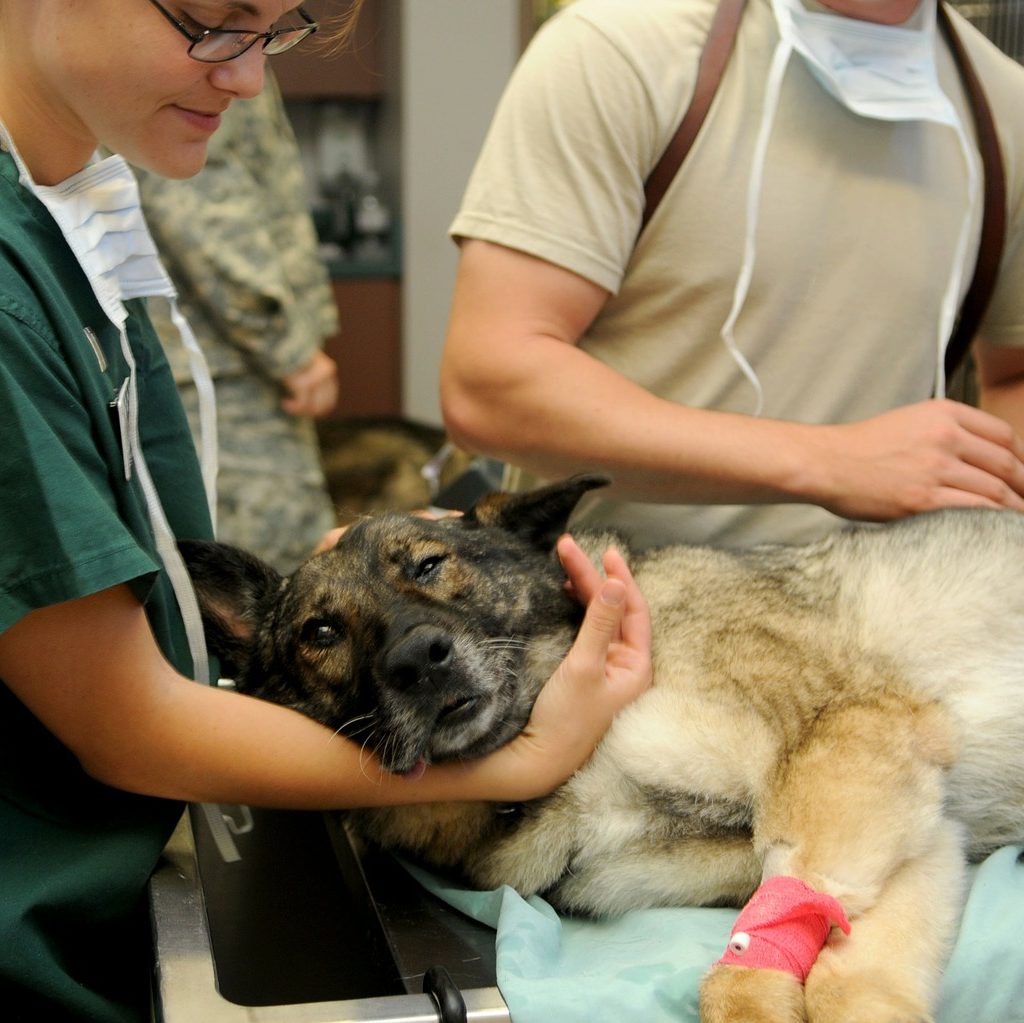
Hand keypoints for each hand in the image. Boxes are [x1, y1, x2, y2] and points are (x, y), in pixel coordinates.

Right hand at [280, 350, 338, 418]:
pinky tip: (284, 403)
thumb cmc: (287, 352)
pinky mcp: (304, 383)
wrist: (277, 338)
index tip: (301, 409)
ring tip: (286, 404)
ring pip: (312, 407)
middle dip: (307, 412)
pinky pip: (301, 404)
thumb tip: (312, 406)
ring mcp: (317, 378)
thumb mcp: (304, 365)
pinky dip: (292, 407)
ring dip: (298, 410)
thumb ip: (311, 380)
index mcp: (329, 370)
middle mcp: (327, 374)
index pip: (329, 401)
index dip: (316, 410)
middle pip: (322, 406)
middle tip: (292, 407)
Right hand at [492, 537, 651, 800]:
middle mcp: (624, 668)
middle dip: (592, 578)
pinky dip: (575, 610)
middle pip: (613, 610)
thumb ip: (599, 623)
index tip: (605, 551)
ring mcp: (603, 672)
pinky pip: (585, 633)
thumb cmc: (564, 721)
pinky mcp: (582, 676)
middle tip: (568, 547)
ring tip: (565, 564)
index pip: (634, 611)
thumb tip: (615, 583)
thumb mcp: (583, 667)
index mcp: (636, 668)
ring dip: (584, 591)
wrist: (534, 762)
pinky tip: (565, 595)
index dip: (621, 578)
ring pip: (598, 619)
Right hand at [812, 399, 1023, 519]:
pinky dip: (993, 520)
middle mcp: (945, 437)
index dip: (1023, 457)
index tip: (1023, 474)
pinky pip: (975, 510)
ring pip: (996, 489)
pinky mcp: (924, 499)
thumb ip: (944, 431)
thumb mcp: (908, 421)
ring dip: (1015, 507)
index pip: (1003, 435)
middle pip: (1006, 463)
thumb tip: (978, 457)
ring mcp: (935, 468)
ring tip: (1020, 518)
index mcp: (943, 413)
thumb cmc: (861, 447)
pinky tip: (999, 529)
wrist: (825, 463)